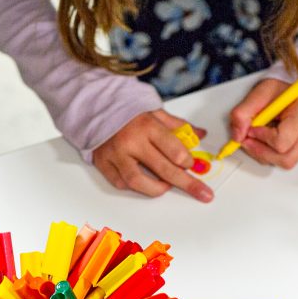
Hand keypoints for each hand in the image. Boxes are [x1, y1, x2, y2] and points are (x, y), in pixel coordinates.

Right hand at [92, 110, 213, 202]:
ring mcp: (115, 154)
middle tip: (203, 194)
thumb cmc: (127, 110)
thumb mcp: (155, 111)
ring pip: (138, 182)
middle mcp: (131, 141)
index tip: (191, 164)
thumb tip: (200, 134)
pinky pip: (120, 183)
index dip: (188, 161)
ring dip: (157, 189)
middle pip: (163, 170)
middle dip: (187, 184)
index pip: (174, 151)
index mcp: (147, 126)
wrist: (94, 105)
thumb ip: (178, 125)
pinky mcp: (102, 162)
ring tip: (166, 187)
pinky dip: (134, 186)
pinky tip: (143, 181)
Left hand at [229, 78, 297, 168]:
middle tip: (247, 139)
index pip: (282, 140)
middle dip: (260, 151)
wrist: (294, 93)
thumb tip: (237, 136)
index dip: (261, 138)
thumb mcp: (261, 92)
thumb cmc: (281, 92)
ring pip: (285, 163)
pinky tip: (264, 142)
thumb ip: (243, 112)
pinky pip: (285, 161)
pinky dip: (270, 155)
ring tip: (255, 139)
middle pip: (285, 158)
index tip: (251, 128)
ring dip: (264, 155)